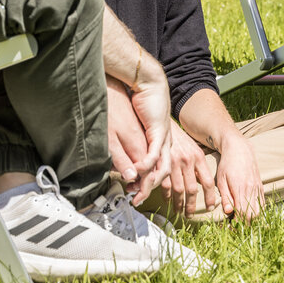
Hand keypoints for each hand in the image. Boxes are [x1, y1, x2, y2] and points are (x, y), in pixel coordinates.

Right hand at [106, 77, 156, 199]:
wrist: (148, 82)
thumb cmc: (140, 102)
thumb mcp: (134, 127)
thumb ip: (130, 143)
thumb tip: (120, 157)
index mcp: (157, 144)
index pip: (155, 171)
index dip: (144, 184)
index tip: (133, 193)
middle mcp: (163, 145)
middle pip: (161, 174)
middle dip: (148, 189)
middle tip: (137, 199)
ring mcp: (163, 139)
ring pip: (162, 168)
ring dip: (150, 182)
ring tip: (139, 191)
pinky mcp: (159, 132)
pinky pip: (155, 154)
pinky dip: (147, 165)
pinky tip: (138, 170)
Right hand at [161, 121, 219, 215]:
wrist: (163, 125)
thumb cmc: (179, 139)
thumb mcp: (193, 149)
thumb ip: (197, 165)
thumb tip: (201, 184)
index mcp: (198, 157)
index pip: (207, 181)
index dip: (210, 197)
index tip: (210, 207)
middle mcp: (187, 161)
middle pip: (192, 189)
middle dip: (191, 205)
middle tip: (190, 215)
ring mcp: (173, 163)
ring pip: (178, 190)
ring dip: (178, 204)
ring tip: (179, 212)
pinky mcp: (161, 164)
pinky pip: (165, 185)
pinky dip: (166, 195)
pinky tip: (168, 201)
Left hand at [215, 133, 263, 220]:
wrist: (240, 149)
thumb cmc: (227, 165)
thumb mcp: (221, 180)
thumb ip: (225, 196)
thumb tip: (228, 212)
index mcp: (240, 189)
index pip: (243, 213)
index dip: (237, 224)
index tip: (229, 228)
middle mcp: (252, 190)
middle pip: (254, 215)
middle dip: (245, 224)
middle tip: (235, 227)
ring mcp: (258, 188)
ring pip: (260, 211)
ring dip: (252, 219)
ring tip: (241, 221)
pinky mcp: (261, 187)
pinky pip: (262, 203)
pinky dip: (257, 211)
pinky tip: (248, 212)